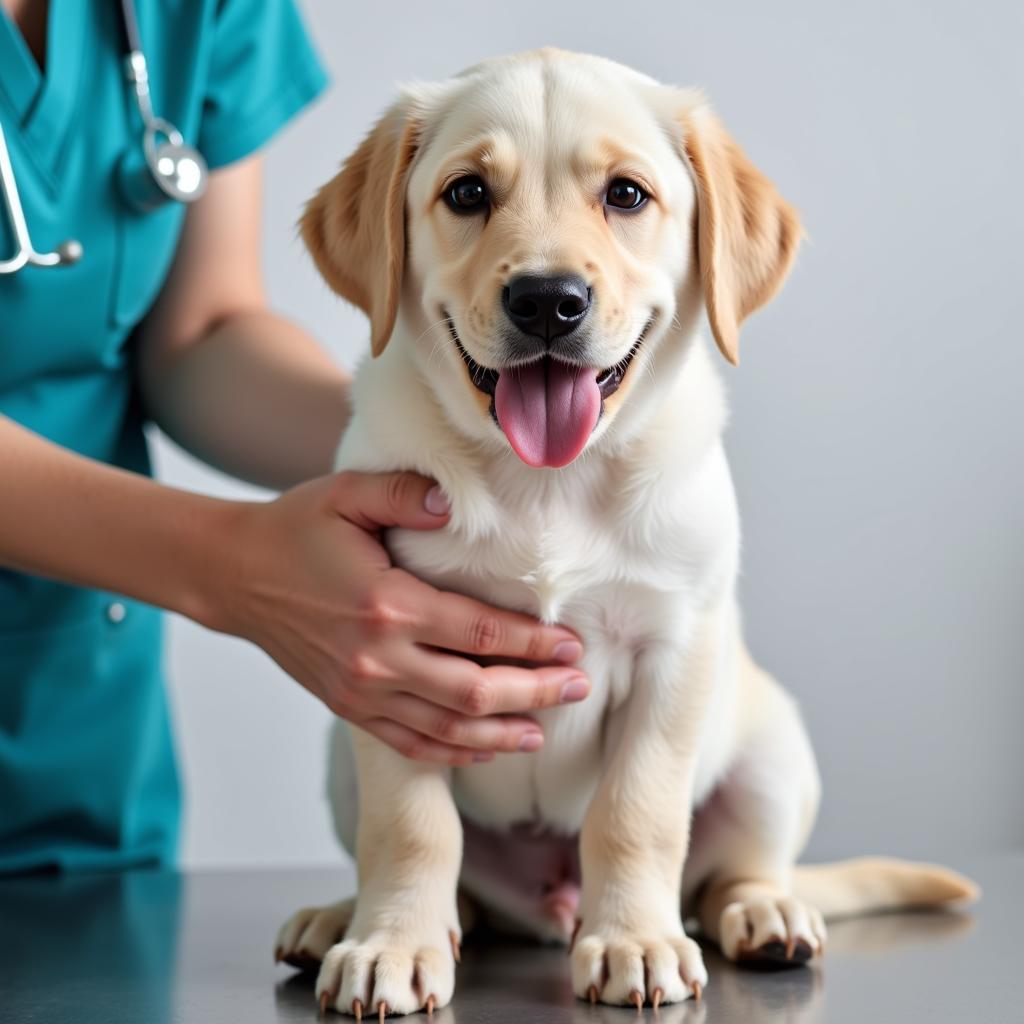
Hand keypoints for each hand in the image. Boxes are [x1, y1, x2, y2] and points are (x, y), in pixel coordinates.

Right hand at [206, 471, 588, 764]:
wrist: (235, 575)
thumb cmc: (296, 530)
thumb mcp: (347, 493)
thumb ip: (406, 494)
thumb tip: (457, 508)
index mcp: (388, 604)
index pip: (481, 635)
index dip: (533, 644)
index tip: (572, 644)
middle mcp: (379, 659)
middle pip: (476, 691)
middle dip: (537, 692)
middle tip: (580, 687)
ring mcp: (363, 691)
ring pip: (449, 728)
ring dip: (504, 731)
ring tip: (547, 728)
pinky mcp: (350, 707)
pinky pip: (412, 743)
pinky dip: (454, 752)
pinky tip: (488, 748)